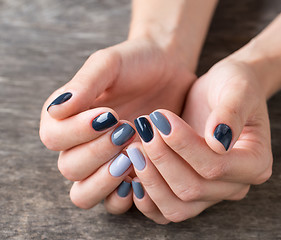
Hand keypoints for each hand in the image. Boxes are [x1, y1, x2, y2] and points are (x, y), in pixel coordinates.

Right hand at [39, 38, 194, 210]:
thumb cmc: (136, 64)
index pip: (54, 138)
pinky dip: (123, 197)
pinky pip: (114, 203)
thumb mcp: (110, 64)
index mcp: (66, 118)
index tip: (111, 114)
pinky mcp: (127, 176)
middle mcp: (79, 145)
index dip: (79, 131)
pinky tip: (140, 177)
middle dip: (97, 152)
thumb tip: (57, 110)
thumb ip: (84, 84)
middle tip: (126, 131)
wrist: (168, 71)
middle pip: (69, 168)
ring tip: (131, 156)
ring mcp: (103, 165)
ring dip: (105, 180)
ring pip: (84, 194)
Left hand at [128, 59, 272, 222]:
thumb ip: (231, 114)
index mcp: (255, 163)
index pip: (216, 167)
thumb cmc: (233, 86)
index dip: (185, 146)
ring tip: (135, 149)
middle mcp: (235, 186)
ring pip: (177, 208)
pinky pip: (166, 210)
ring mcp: (212, 194)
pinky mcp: (191, 194)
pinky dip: (147, 197)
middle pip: (193, 190)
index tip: (161, 120)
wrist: (221, 92)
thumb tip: (218, 143)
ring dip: (151, 180)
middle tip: (145, 130)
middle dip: (163, 160)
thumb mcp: (237, 90)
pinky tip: (132, 172)